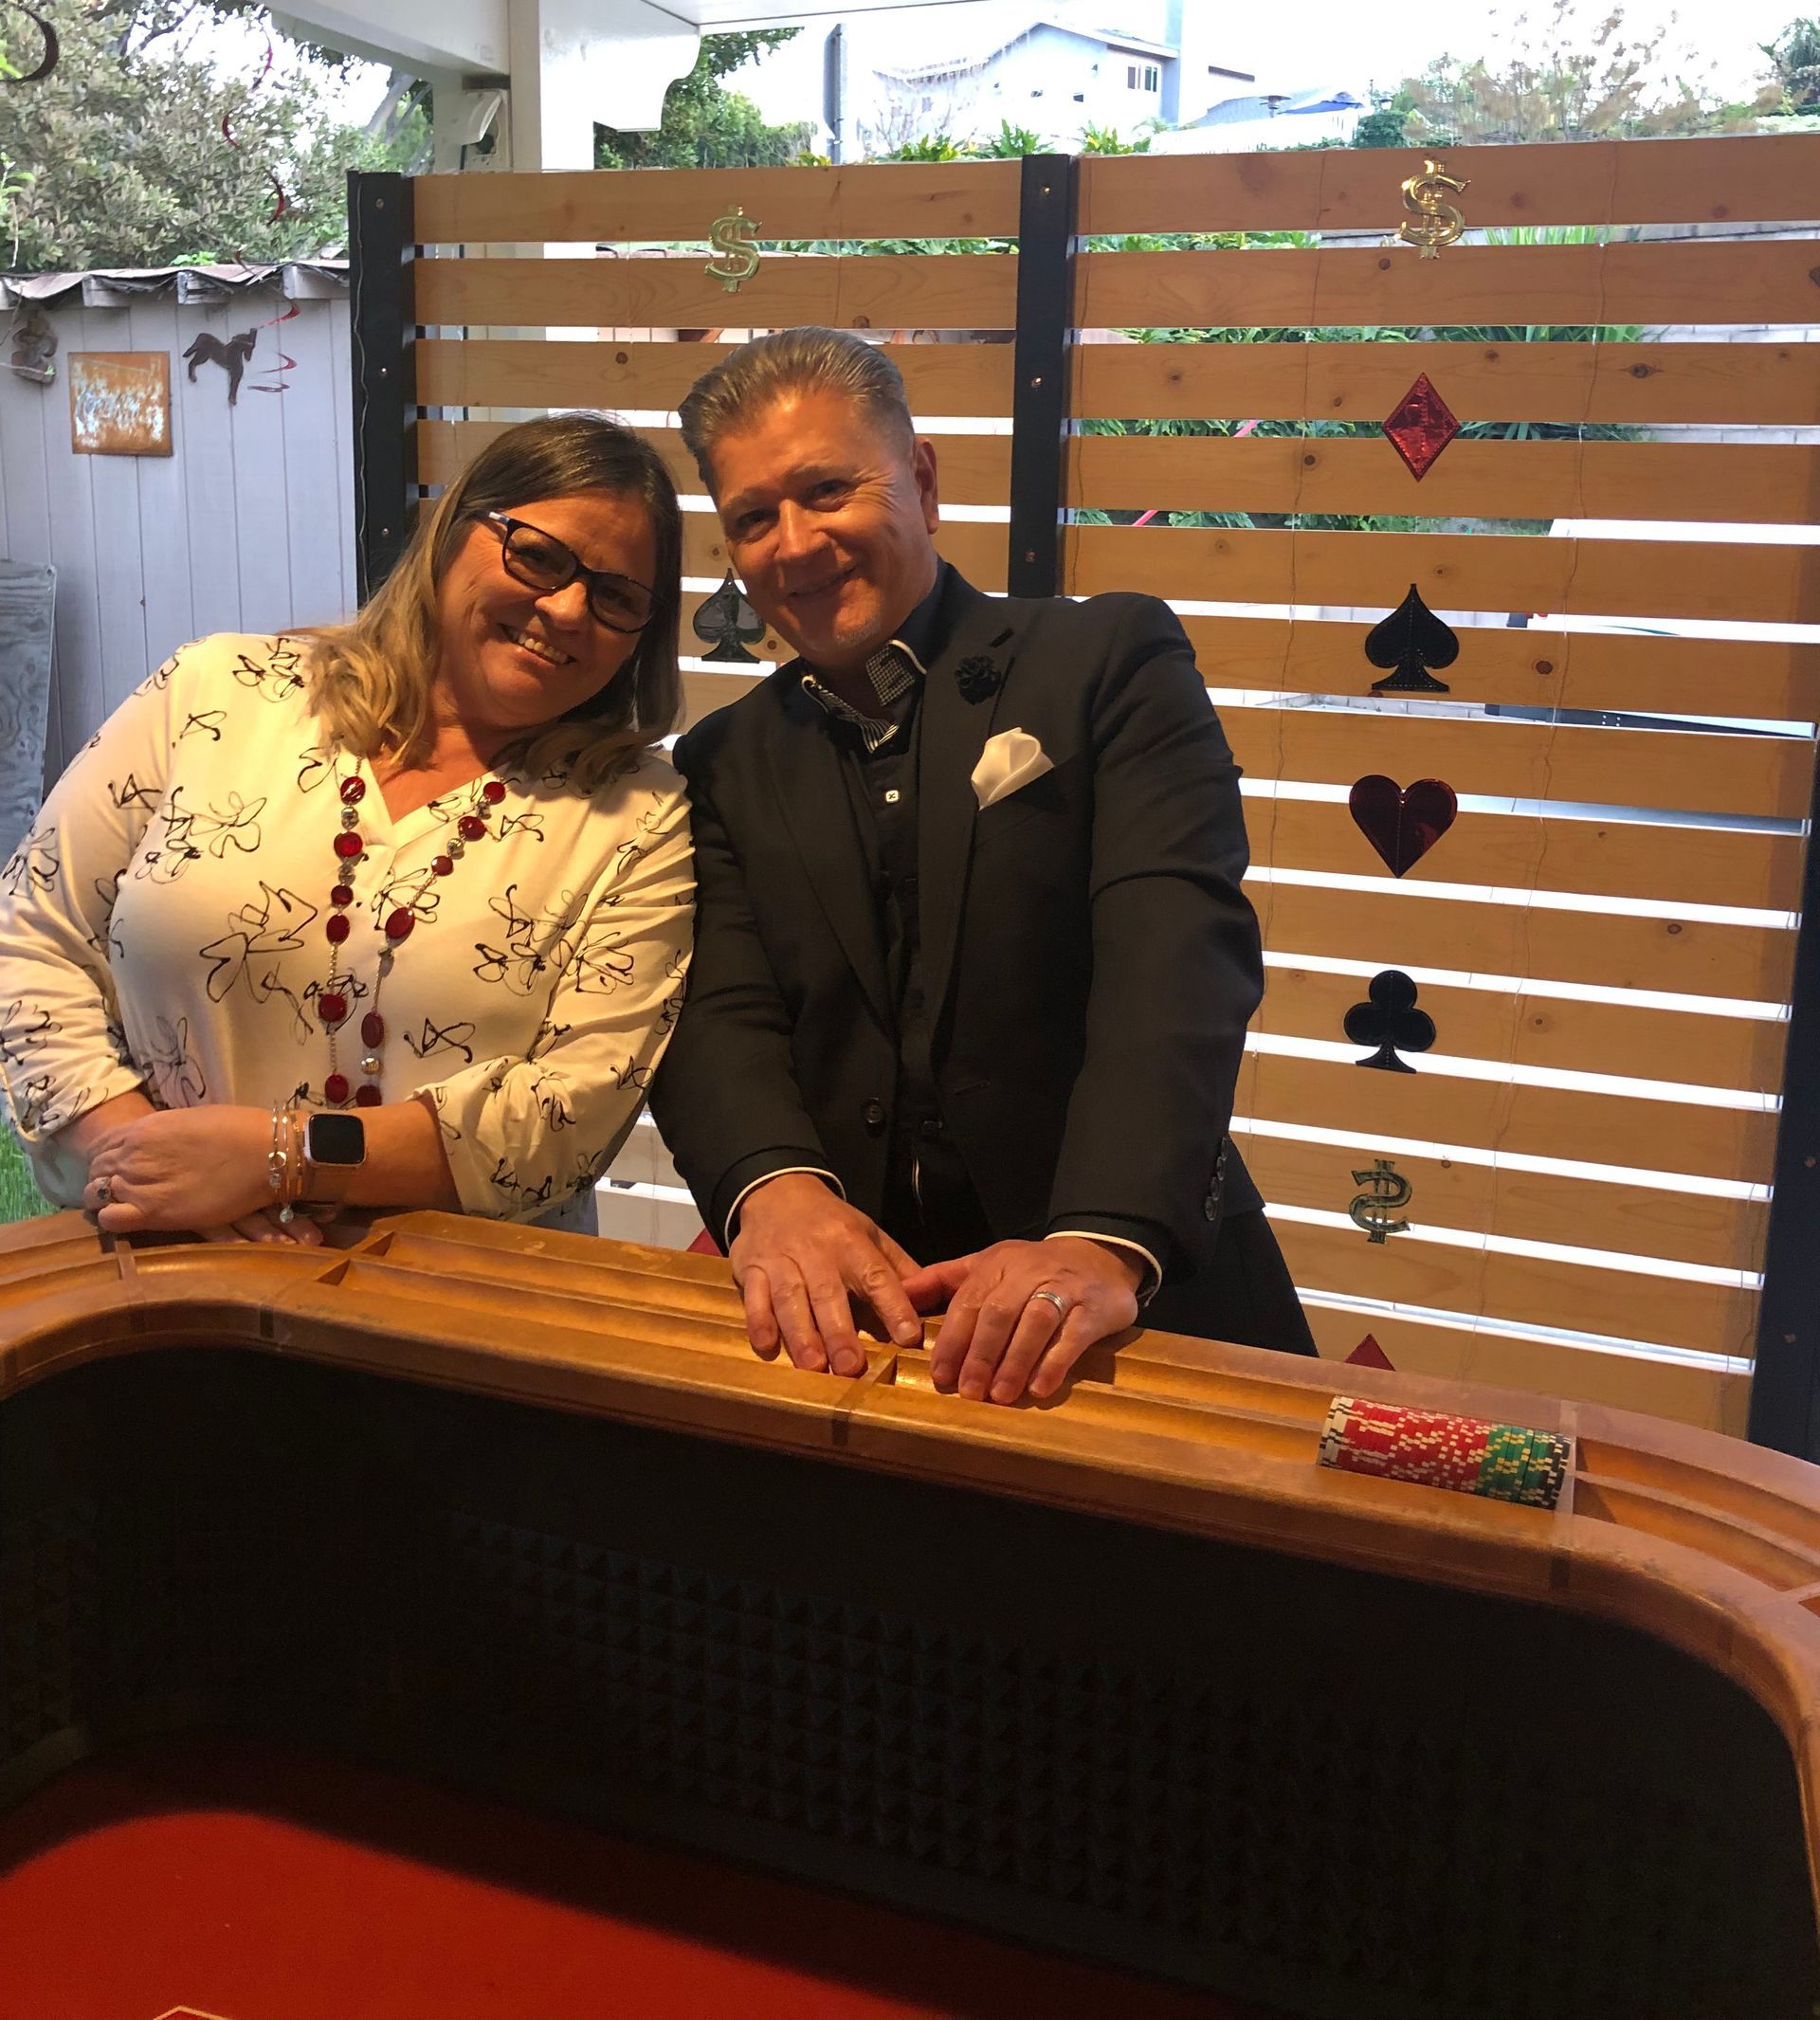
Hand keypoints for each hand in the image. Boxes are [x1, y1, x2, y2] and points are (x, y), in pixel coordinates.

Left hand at [80, 1105, 318, 1241]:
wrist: (267, 1154)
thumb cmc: (239, 1131)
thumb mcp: (189, 1120)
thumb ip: (160, 1134)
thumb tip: (149, 1144)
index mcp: (142, 1129)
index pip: (100, 1146)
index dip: (106, 1158)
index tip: (119, 1168)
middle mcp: (133, 1155)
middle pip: (96, 1171)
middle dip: (104, 1179)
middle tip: (124, 1189)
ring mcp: (141, 1184)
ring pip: (97, 1195)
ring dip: (107, 1200)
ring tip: (129, 1205)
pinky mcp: (154, 1212)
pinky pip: (110, 1219)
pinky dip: (112, 1219)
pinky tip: (130, 1218)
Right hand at [729, 1172, 924, 1375]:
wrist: (777, 1191)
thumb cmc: (831, 1224)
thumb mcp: (869, 1234)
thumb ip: (896, 1268)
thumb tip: (931, 1301)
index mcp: (851, 1243)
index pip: (876, 1275)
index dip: (893, 1305)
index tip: (907, 1337)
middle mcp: (816, 1251)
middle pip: (829, 1294)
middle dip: (840, 1332)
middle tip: (852, 1368)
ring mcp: (780, 1259)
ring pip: (790, 1298)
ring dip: (801, 1334)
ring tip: (813, 1367)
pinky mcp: (750, 1268)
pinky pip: (753, 1295)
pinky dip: (759, 1321)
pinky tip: (766, 1346)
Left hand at [905, 1237, 1141, 1404]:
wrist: (1100, 1256)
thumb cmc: (1033, 1269)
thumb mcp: (988, 1264)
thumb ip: (943, 1280)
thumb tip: (899, 1296)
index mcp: (997, 1265)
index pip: (969, 1302)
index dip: (953, 1340)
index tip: (940, 1376)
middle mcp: (1029, 1273)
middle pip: (999, 1312)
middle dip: (981, 1354)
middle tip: (969, 1391)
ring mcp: (1065, 1288)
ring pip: (1036, 1322)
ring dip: (1015, 1361)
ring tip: (1001, 1395)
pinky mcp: (1095, 1307)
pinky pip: (1073, 1334)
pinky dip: (1054, 1362)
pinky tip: (1039, 1388)